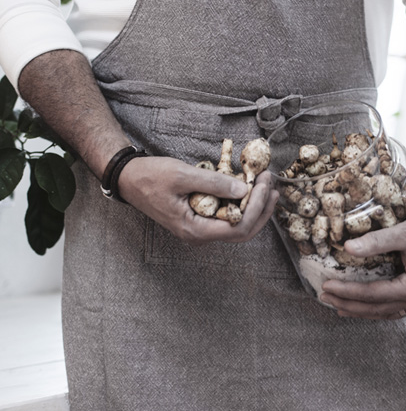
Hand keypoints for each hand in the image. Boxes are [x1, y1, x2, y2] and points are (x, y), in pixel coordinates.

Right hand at [118, 156, 277, 244]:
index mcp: (195, 230)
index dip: (257, 206)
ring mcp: (200, 228)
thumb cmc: (151, 176)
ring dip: (254, 205)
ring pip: (237, 225)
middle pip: (243, 231)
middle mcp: (200, 235)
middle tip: (270, 182)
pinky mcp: (200, 218)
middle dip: (261, 207)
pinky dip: (241, 202)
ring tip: (265, 183)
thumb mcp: (183, 175)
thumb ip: (214, 183)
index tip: (263, 182)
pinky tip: (249, 187)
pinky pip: (227, 216)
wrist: (129, 178)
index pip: (238, 228)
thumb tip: (244, 189)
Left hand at [320, 205, 405, 318]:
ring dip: (365, 310)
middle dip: (350, 305)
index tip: (326, 287)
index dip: (347, 291)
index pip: (373, 295)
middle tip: (325, 299)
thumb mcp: (405, 232)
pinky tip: (371, 303)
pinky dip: (382, 306)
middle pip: (379, 309)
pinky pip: (401, 306)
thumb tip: (347, 247)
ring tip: (342, 308)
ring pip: (390, 311)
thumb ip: (376, 242)